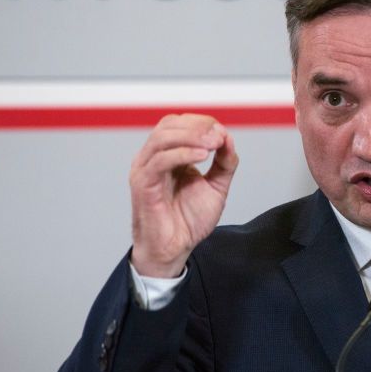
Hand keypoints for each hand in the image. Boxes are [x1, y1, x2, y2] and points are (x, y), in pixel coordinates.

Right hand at [129, 114, 238, 276]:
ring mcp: (145, 169)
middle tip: (219, 137)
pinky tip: (202, 157)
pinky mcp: (142, 184)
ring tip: (213, 145)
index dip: (202, 123)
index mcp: (168, 155)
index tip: (222, 133)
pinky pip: (159, 161)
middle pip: (168, 125)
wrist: (176, 248)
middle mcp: (153, 158)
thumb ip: (224, 163)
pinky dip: (182, 154)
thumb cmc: (190, 220)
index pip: (179, 124)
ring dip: (190, 137)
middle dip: (197, 127)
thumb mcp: (216, 186)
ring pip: (161, 138)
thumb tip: (228, 138)